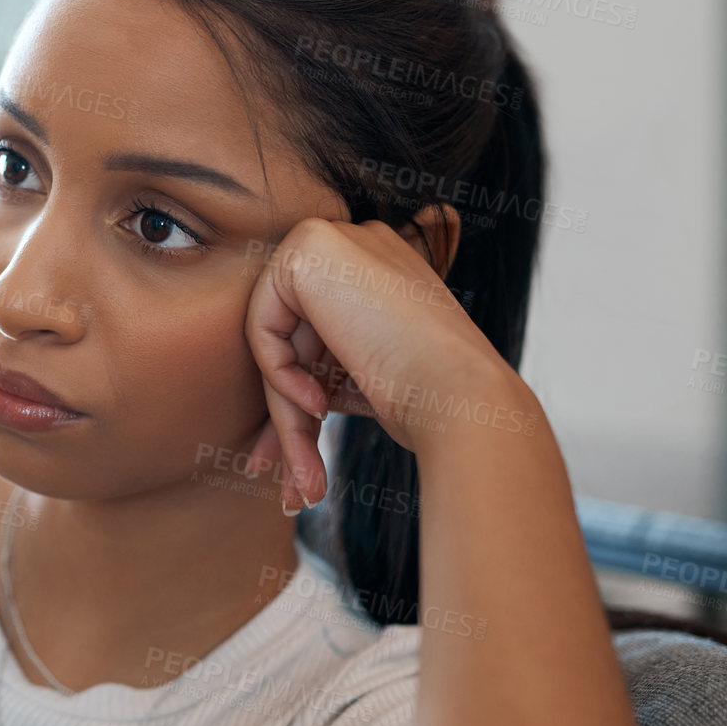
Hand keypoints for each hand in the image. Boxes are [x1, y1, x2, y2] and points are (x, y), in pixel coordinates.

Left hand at [242, 210, 533, 511]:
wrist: (464, 398)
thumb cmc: (424, 400)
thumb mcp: (358, 378)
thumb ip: (313, 370)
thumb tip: (262, 430)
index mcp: (375, 268)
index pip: (311, 335)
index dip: (302, 395)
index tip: (295, 461)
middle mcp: (355, 243)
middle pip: (290, 339)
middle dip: (286, 414)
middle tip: (295, 486)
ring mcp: (335, 239)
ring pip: (275, 341)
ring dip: (286, 415)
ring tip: (303, 481)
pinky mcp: (309, 248)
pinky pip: (262, 326)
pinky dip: (280, 375)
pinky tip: (318, 405)